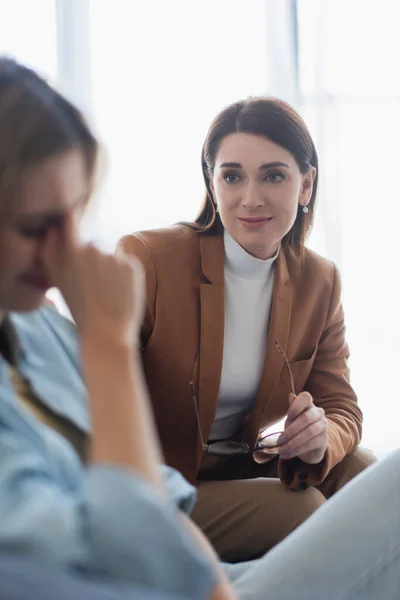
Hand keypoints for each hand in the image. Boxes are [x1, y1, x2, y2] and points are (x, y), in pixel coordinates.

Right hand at [41, 215, 144, 344]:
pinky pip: (128, 263)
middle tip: (95, 286)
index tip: (74, 228)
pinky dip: (127, 275)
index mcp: (69, 252)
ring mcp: (112, 255)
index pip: (70, 222)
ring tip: (108, 293)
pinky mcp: (132, 263)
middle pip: (94, 244)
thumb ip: (53, 254)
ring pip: (112, 255)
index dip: (72, 223)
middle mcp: (90, 249)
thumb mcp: (59, 283)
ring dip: (112, 268)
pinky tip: (121, 293)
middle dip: (95, 259)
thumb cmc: (81, 310)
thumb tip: (53, 230)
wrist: (106, 333)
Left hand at [278, 392, 327, 463]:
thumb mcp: (292, 419)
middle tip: (279, 441)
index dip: (296, 406)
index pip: (305, 397)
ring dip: (293, 443)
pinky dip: (297, 450)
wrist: (311, 445)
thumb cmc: (298, 428)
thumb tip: (291, 395)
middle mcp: (318, 412)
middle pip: (306, 418)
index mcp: (308, 404)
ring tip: (281, 450)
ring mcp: (323, 426)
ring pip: (308, 433)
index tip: (287, 417)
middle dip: (291, 430)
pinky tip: (287, 454)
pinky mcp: (323, 439)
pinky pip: (310, 444)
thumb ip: (292, 409)